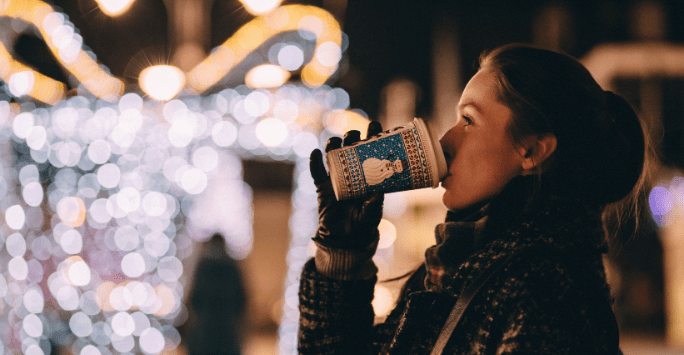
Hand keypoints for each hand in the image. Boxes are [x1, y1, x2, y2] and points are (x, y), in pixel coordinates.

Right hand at [309, 121, 384, 248]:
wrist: (346, 238)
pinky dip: (314, 162)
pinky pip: (316, 172)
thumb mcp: (372, 214)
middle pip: (350, 148)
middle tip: (355, 135)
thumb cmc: (363, 223)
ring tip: (336, 141)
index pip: (370, 151)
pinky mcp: (322, 187)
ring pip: (333, 155)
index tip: (374, 126)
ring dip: (333, 145)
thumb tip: (377, 192)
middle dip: (352, 137)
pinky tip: (315, 153)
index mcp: (367, 174)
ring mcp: (336, 178)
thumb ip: (374, 204)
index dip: (372, 137)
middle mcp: (351, 172)